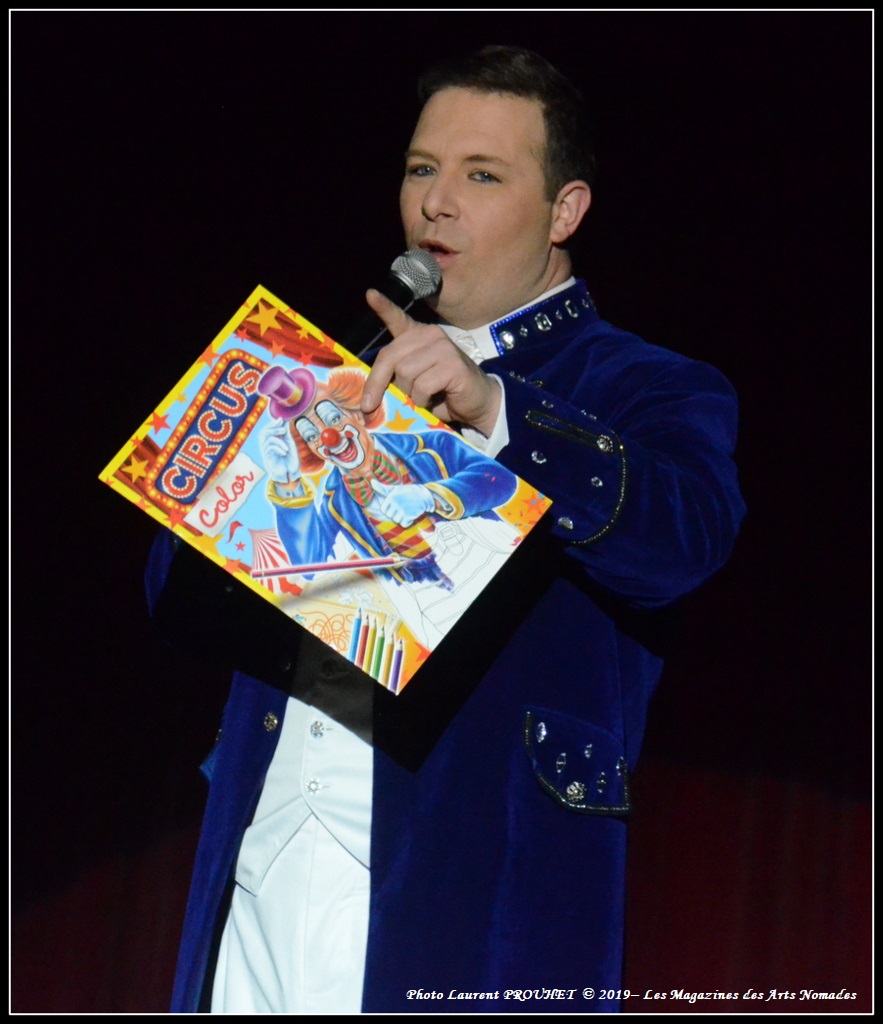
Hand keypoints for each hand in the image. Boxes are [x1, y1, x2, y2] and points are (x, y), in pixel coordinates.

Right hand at [258, 418, 300, 483]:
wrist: (291, 473)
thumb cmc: (290, 459)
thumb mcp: (289, 443)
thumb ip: (285, 432)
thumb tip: (284, 419)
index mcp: (272, 441)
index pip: (268, 429)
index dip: (273, 423)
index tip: (281, 419)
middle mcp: (268, 446)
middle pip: (264, 433)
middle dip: (273, 428)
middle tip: (283, 429)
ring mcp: (267, 452)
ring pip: (267, 440)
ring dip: (278, 440)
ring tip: (287, 445)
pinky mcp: (268, 458)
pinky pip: (270, 448)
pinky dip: (279, 448)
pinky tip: (285, 452)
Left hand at [360, 290, 501, 435]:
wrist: (477, 403)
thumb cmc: (442, 393)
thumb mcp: (413, 381)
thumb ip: (396, 377)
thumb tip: (370, 396)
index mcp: (418, 336)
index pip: (398, 318)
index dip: (384, 307)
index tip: (371, 294)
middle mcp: (430, 335)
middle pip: (390, 356)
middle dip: (377, 384)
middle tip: (370, 406)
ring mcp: (443, 347)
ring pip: (404, 372)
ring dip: (408, 393)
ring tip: (422, 397)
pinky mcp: (452, 364)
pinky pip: (422, 386)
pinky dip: (422, 400)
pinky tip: (434, 399)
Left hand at [370, 479, 433, 526]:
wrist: (424, 495)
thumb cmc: (406, 492)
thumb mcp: (394, 489)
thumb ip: (382, 488)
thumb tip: (371, 481)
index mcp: (391, 497)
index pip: (384, 510)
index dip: (390, 508)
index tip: (396, 504)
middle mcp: (396, 504)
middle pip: (390, 516)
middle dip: (395, 513)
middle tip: (402, 506)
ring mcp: (402, 510)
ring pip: (397, 520)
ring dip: (402, 517)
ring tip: (407, 509)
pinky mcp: (409, 516)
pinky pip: (404, 524)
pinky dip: (407, 522)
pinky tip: (410, 515)